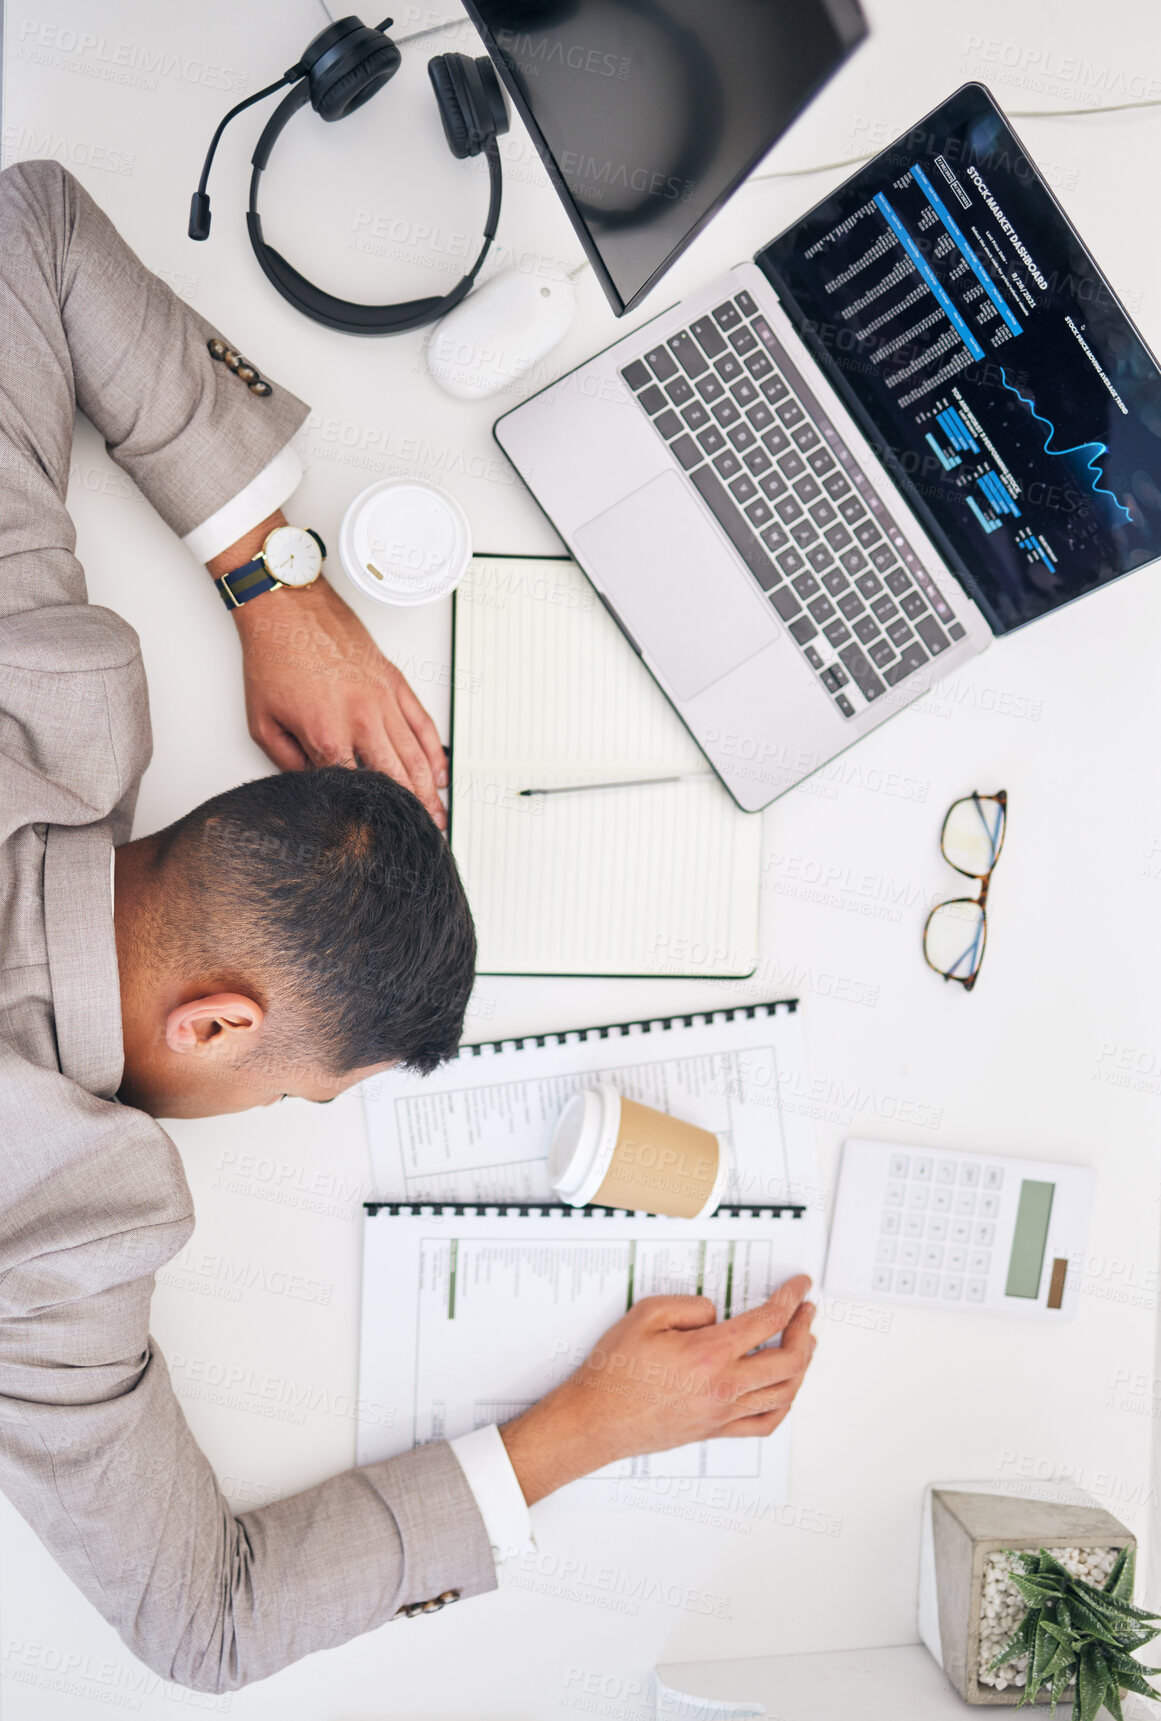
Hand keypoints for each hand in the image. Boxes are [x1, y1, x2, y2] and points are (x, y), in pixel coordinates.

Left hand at [232, 575, 448, 830]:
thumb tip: (312, 787)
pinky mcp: (395, 682)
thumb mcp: (263, 721)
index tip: (377, 834)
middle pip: (397, 778)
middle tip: (423, 835)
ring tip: (438, 815)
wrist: (289, 608)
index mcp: (327, 733)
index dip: (370, 815)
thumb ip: (287, 763)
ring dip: (431, 790)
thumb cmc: (274, 656)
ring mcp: (384, 699)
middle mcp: (361, 718)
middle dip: (412, 813)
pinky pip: (423, 724)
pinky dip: (435, 751)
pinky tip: (440, 772)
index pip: (356, 787)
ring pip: (417, 755)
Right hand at [499, 1275, 815, 1504]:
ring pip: (784, 1393)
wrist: (597, 1419)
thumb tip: (717, 1314)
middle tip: (806, 1312)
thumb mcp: (646, 1314)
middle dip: (804, 1329)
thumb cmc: (615, 1371)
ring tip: (804, 1345)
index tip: (800, 1287)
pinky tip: (785, 1390)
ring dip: (801, 1365)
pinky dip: (784, 1403)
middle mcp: (723, 1387)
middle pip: (788, 1360)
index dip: (790, 1300)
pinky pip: (765, 1423)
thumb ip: (690, 1305)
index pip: (767, 1322)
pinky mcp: (716, 1430)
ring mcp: (723, 1413)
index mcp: (709, 1354)